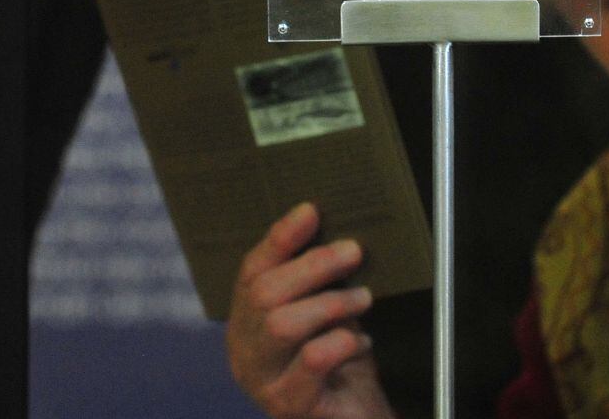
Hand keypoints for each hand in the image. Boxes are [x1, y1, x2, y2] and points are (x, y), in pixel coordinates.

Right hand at [226, 203, 394, 418]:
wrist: (354, 416)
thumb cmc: (340, 361)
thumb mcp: (326, 311)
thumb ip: (319, 279)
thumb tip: (331, 226)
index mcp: (247, 321)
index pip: (252, 270)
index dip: (280, 238)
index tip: (312, 211)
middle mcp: (244, 350)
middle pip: (264, 294)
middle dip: (312, 265)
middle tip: (353, 252)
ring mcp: (261, 381)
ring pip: (282, 325)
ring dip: (330, 302)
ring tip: (363, 298)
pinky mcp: (287, 406)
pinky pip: (311, 362)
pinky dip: (341, 343)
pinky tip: (360, 342)